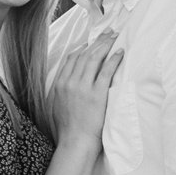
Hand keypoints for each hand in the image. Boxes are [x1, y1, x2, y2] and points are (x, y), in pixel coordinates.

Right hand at [55, 27, 123, 141]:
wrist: (74, 142)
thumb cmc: (66, 129)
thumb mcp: (55, 106)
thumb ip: (60, 92)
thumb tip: (65, 84)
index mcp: (59, 84)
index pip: (71, 59)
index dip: (82, 48)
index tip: (91, 43)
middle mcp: (69, 82)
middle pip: (84, 55)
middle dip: (96, 41)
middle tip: (107, 32)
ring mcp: (83, 87)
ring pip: (94, 59)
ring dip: (105, 45)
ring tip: (114, 37)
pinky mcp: (96, 93)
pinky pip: (106, 71)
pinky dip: (113, 59)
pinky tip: (119, 52)